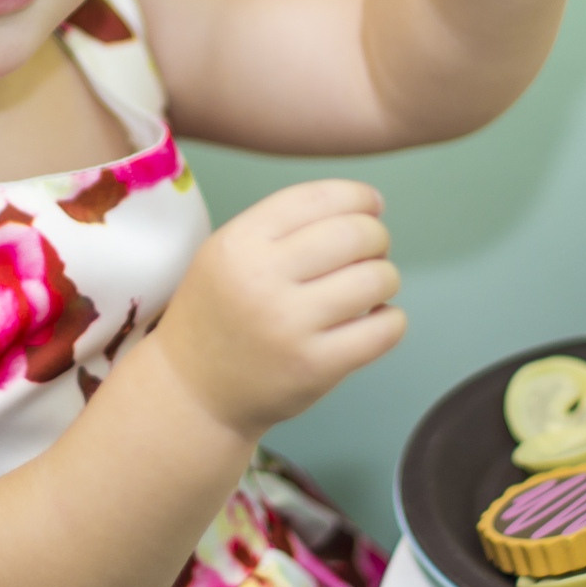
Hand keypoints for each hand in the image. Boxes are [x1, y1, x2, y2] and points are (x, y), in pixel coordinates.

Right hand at [152, 180, 404, 439]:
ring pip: (376, 279)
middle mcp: (262, 279)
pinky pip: (384, 330)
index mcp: (239, 242)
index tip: (372, 204)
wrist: (194, 389)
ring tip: (370, 288)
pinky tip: (374, 320)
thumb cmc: (221, 313)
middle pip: (355, 234)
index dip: (357, 196)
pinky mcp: (315, 366)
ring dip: (385, 277)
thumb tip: (367, 206)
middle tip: (371, 251)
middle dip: (376, 237)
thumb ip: (284, 226)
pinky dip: (391, 319)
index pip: (318, 197)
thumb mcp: (227, 252)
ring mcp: (290, 325)